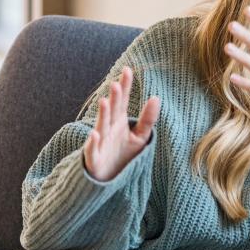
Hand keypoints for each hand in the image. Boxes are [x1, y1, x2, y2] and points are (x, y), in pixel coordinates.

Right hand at [82, 66, 160, 181]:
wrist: (108, 179)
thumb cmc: (123, 155)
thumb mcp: (140, 137)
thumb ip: (148, 119)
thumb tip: (156, 97)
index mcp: (119, 121)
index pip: (123, 101)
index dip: (125, 86)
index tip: (128, 70)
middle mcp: (108, 128)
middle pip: (112, 111)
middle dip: (114, 99)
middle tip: (115, 84)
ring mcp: (100, 143)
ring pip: (101, 126)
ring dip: (102, 115)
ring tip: (105, 102)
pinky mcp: (94, 159)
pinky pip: (92, 150)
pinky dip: (92, 143)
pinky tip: (95, 134)